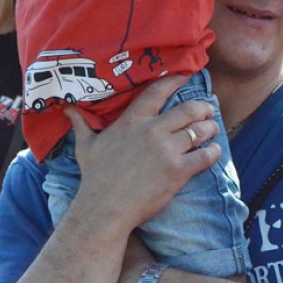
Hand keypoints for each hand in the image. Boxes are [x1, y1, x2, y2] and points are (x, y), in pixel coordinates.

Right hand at [67, 75, 220, 228]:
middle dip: (202, 107)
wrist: (105, 207)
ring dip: (210, 128)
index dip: (176, 80)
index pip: (158, 91)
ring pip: (199, 130)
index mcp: (132, 120)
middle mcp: (152, 130)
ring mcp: (167, 150)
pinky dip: (213, 152)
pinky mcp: (178, 171)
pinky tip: (215, 151)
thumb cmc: (94, 176)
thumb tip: (67, 108)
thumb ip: (80, 124)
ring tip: (213, 128)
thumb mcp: (85, 145)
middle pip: (187, 109)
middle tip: (208, 109)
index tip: (188, 76)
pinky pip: (204, 156)